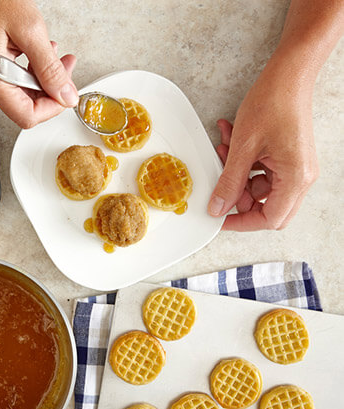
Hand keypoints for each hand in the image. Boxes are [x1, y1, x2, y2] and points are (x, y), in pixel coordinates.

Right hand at [0, 0, 78, 128]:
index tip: (67, 93)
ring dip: (43, 79)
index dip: (52, 108)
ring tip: (54, 55)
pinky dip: (30, 73)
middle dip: (51, 90)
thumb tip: (66, 96)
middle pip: (25, 107)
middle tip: (66, 67)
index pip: (26, 115)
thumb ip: (50, 70)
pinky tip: (38, 56)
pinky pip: (12, 84)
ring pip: (21, 96)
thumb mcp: (31, 32)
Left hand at [207, 72, 318, 230]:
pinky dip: (244, 162)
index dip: (242, 221)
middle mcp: (301, 177)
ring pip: (261, 188)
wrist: (287, 75)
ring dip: (238, 174)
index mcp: (296, 178)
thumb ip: (229, 182)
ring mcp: (295, 167)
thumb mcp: (243, 148)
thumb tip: (218, 208)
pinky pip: (263, 171)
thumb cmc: (272, 103)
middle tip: (221, 183)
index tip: (220, 218)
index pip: (270, 218)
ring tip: (224, 150)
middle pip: (268, 208)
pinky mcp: (288, 157)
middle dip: (240, 197)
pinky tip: (231, 142)